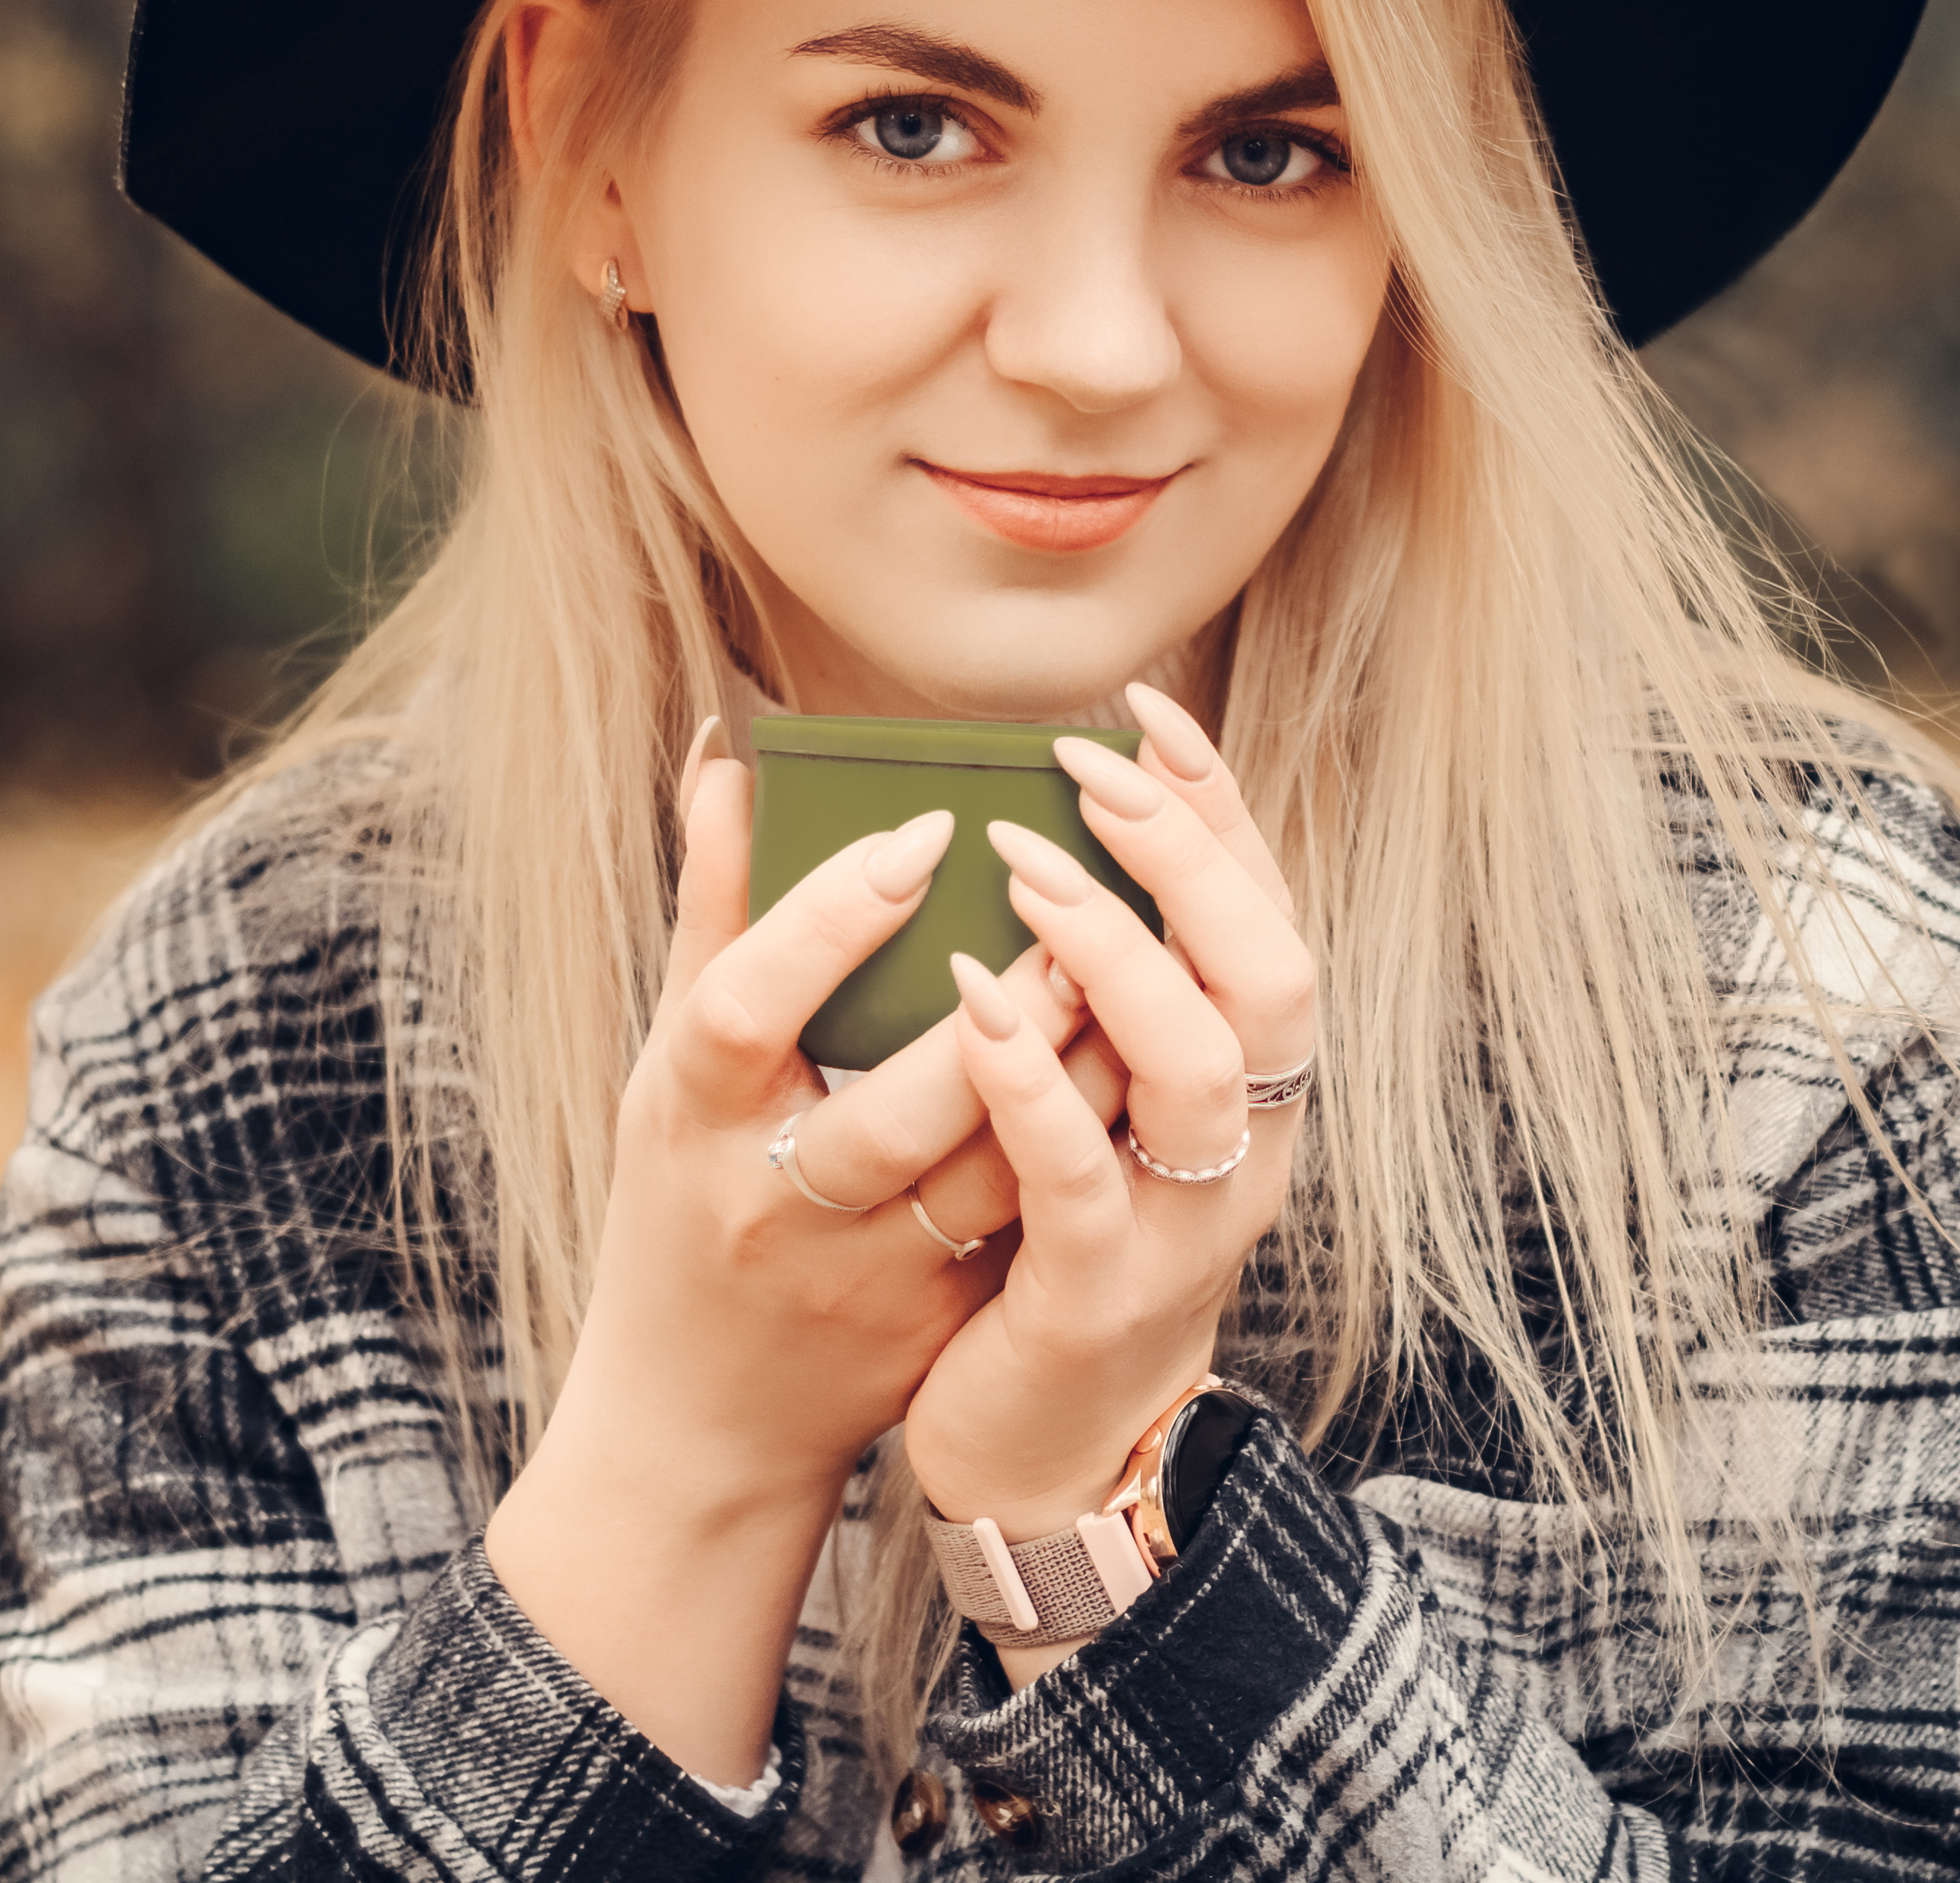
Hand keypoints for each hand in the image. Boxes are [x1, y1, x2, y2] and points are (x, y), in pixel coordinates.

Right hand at [484, 719, 1119, 1777]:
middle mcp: (775, 1204)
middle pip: (888, 1109)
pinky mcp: (944, 1322)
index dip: (829, 917)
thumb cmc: (685, 1197)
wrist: (700, 1421)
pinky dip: (1093, 1142)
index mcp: (692, 1118)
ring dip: (1073, 1071)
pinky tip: (1149, 1064)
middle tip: (1075, 890)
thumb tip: (730, 759)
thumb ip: (713, 912)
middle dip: (993, 1007)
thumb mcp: (672, 1063)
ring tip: (1139, 961)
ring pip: (992, 1174)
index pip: (744, 1008)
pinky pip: (1037, 1222)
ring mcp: (868, 1278)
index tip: (925, 827)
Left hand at [903, 684, 1313, 1565]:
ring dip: (1116, 954)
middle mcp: (1243, 1147)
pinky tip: (973, 1004)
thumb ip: (1091, 984)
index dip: (1219, 810)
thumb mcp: (1098, 1099)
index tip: (1150, 709)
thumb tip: (1031, 817)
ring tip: (1024, 866)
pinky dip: (1033, 1082)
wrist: (1044, 1449)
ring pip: (1198, 1069)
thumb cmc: (1052, 1239)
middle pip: (1270, 976)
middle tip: (1083, 766)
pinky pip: (1081, 1179)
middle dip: (1185, 857)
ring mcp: (1182, 1225)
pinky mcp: (1099, 1296)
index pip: (1265, 916)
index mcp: (1244, 1086)